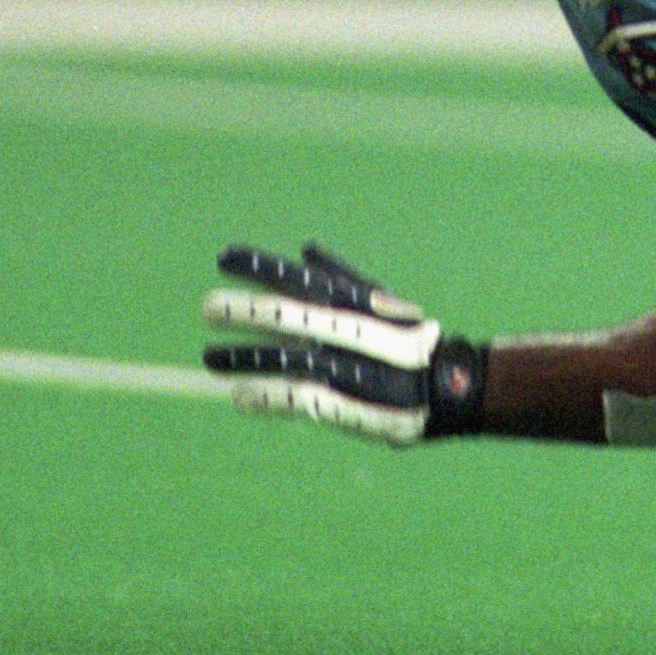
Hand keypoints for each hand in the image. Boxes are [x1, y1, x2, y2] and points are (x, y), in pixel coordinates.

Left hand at [201, 241, 485, 441]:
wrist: (448, 386)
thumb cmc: (407, 336)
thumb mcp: (378, 300)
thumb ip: (339, 275)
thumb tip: (304, 250)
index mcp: (352, 300)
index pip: (298, 277)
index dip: (259, 267)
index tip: (223, 257)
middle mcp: (347, 330)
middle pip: (286, 316)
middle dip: (243, 311)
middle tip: (207, 309)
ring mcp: (346, 368)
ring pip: (286, 359)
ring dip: (244, 359)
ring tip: (210, 359)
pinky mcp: (347, 405)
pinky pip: (298, 400)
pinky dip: (266, 398)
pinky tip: (239, 397)